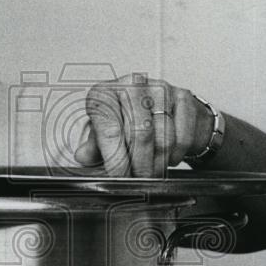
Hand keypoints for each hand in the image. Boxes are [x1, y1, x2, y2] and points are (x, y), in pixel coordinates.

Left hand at [75, 75, 213, 176]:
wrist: (160, 107)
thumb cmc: (127, 120)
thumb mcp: (103, 134)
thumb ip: (93, 147)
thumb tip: (83, 157)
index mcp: (104, 94)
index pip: (110, 130)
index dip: (116, 159)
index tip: (120, 177)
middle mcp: (131, 85)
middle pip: (140, 135)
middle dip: (140, 166)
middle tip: (138, 180)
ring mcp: (159, 88)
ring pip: (163, 139)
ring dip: (158, 164)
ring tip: (151, 171)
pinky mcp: (182, 96)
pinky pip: (182, 137)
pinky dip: (175, 156)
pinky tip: (166, 157)